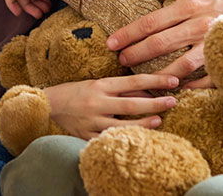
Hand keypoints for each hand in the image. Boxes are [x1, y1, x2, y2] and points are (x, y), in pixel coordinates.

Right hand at [44, 73, 179, 139]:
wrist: (49, 104)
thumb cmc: (76, 91)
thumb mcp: (97, 84)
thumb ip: (120, 88)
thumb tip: (147, 92)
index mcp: (101, 85)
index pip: (133, 81)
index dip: (155, 81)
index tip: (173, 81)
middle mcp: (97, 102)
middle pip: (132, 103)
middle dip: (155, 103)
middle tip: (173, 101)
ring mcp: (93, 120)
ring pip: (123, 124)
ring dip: (143, 123)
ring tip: (159, 120)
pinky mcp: (87, 135)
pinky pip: (109, 140)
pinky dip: (124, 139)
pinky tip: (137, 139)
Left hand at [105, 0, 222, 84]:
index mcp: (193, 3)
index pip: (152, 22)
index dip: (129, 33)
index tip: (112, 43)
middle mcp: (202, 25)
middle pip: (160, 45)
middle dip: (135, 54)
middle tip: (118, 62)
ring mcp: (218, 43)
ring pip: (182, 66)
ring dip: (159, 75)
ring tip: (142, 82)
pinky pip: (210, 77)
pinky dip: (193, 86)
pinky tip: (177, 88)